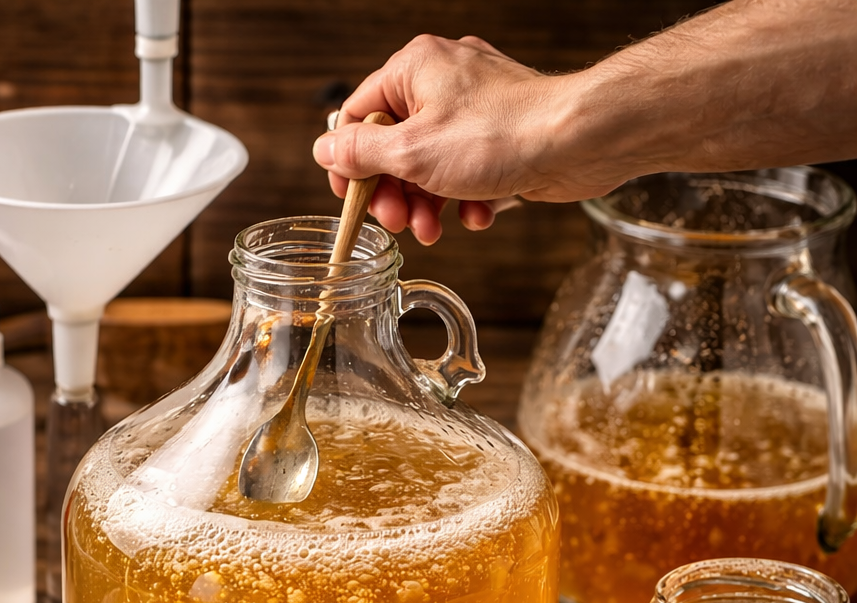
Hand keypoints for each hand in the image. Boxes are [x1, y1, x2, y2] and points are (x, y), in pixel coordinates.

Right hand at [313, 35, 622, 243]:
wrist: (581, 139)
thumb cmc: (502, 135)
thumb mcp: (411, 152)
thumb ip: (360, 152)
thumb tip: (325, 150)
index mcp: (414, 69)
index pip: (357, 115)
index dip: (349, 163)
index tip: (354, 199)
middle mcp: (443, 80)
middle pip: (393, 143)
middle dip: (394, 192)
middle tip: (398, 222)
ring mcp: (475, 106)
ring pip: (430, 161)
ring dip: (426, 203)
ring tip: (434, 229)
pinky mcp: (501, 132)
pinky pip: (466, 167)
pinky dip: (465, 195)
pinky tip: (476, 213)